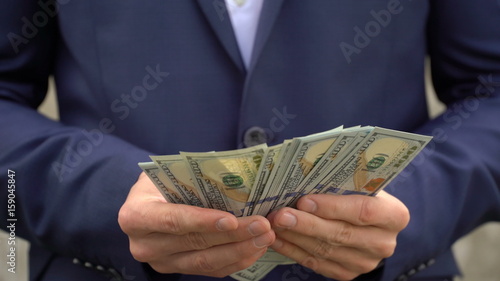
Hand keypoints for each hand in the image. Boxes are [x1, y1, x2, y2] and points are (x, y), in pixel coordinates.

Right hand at [118, 172, 274, 276]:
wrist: (148, 202)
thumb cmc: (161, 181)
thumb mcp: (169, 173)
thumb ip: (193, 177)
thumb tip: (236, 175)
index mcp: (136, 215)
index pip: (172, 220)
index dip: (202, 221)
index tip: (231, 219)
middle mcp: (144, 245)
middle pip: (194, 243)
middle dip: (233, 235)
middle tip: (262, 224)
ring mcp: (161, 262)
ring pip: (205, 262)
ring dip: (240, 250)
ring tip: (265, 236)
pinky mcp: (178, 269)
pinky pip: (210, 270)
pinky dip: (236, 260)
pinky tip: (255, 247)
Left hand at [267, 191, 409, 279]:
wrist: (368, 223)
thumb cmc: (359, 194)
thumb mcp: (359, 184)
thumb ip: (341, 183)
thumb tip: (303, 176)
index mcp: (394, 215)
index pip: (364, 211)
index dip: (333, 207)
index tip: (304, 200)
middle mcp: (384, 243)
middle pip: (341, 233)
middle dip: (306, 223)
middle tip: (280, 214)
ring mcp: (365, 262)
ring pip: (325, 250)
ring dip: (295, 237)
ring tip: (273, 224)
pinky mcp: (347, 273)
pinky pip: (316, 263)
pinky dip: (293, 250)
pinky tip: (277, 238)